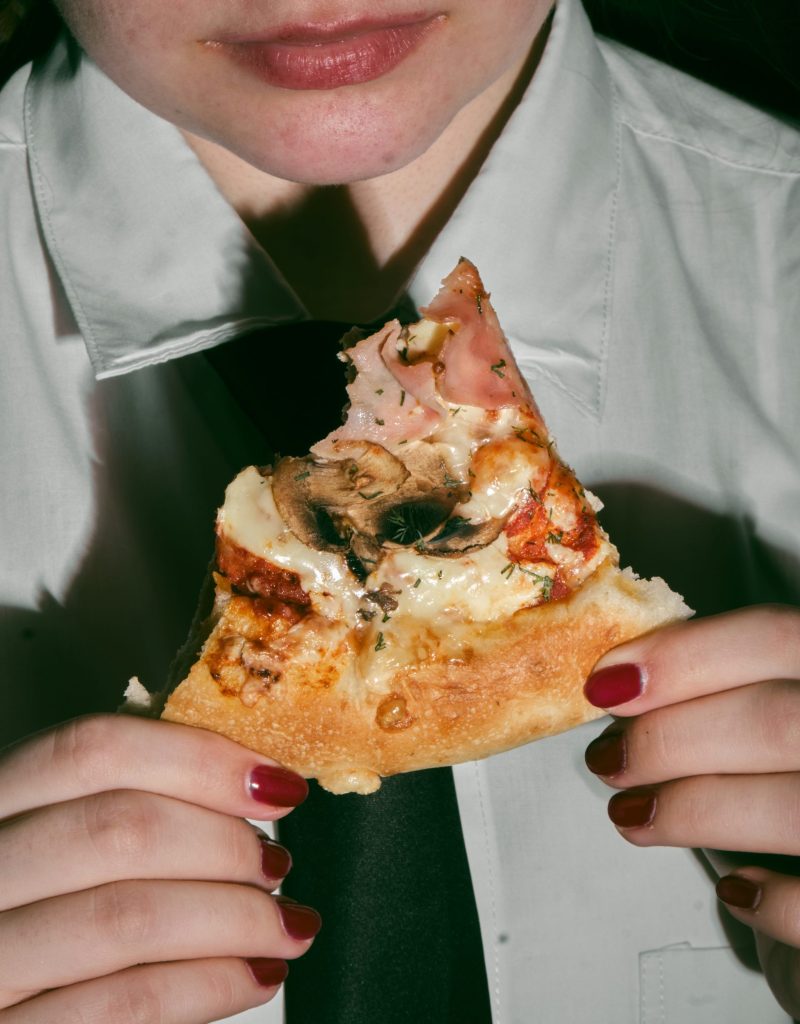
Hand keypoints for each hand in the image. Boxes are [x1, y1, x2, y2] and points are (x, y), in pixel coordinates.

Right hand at [0, 714, 318, 1021]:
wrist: (13, 1020)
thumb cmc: (47, 918)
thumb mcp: (61, 843)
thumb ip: (128, 803)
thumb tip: (252, 780)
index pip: (91, 750)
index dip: (198, 759)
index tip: (274, 782)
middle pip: (119, 829)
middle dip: (225, 844)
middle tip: (275, 863)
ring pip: (129, 917)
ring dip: (236, 917)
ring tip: (284, 922)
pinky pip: (129, 1004)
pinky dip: (212, 984)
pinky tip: (256, 973)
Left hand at [582, 605, 799, 1016]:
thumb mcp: (791, 691)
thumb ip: (737, 679)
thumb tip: (629, 682)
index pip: (773, 636)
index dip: (681, 657)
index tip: (607, 684)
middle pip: (772, 721)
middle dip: (668, 740)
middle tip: (609, 759)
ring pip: (786, 808)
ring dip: (691, 812)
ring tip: (633, 814)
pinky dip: (773, 902)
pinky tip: (737, 890)